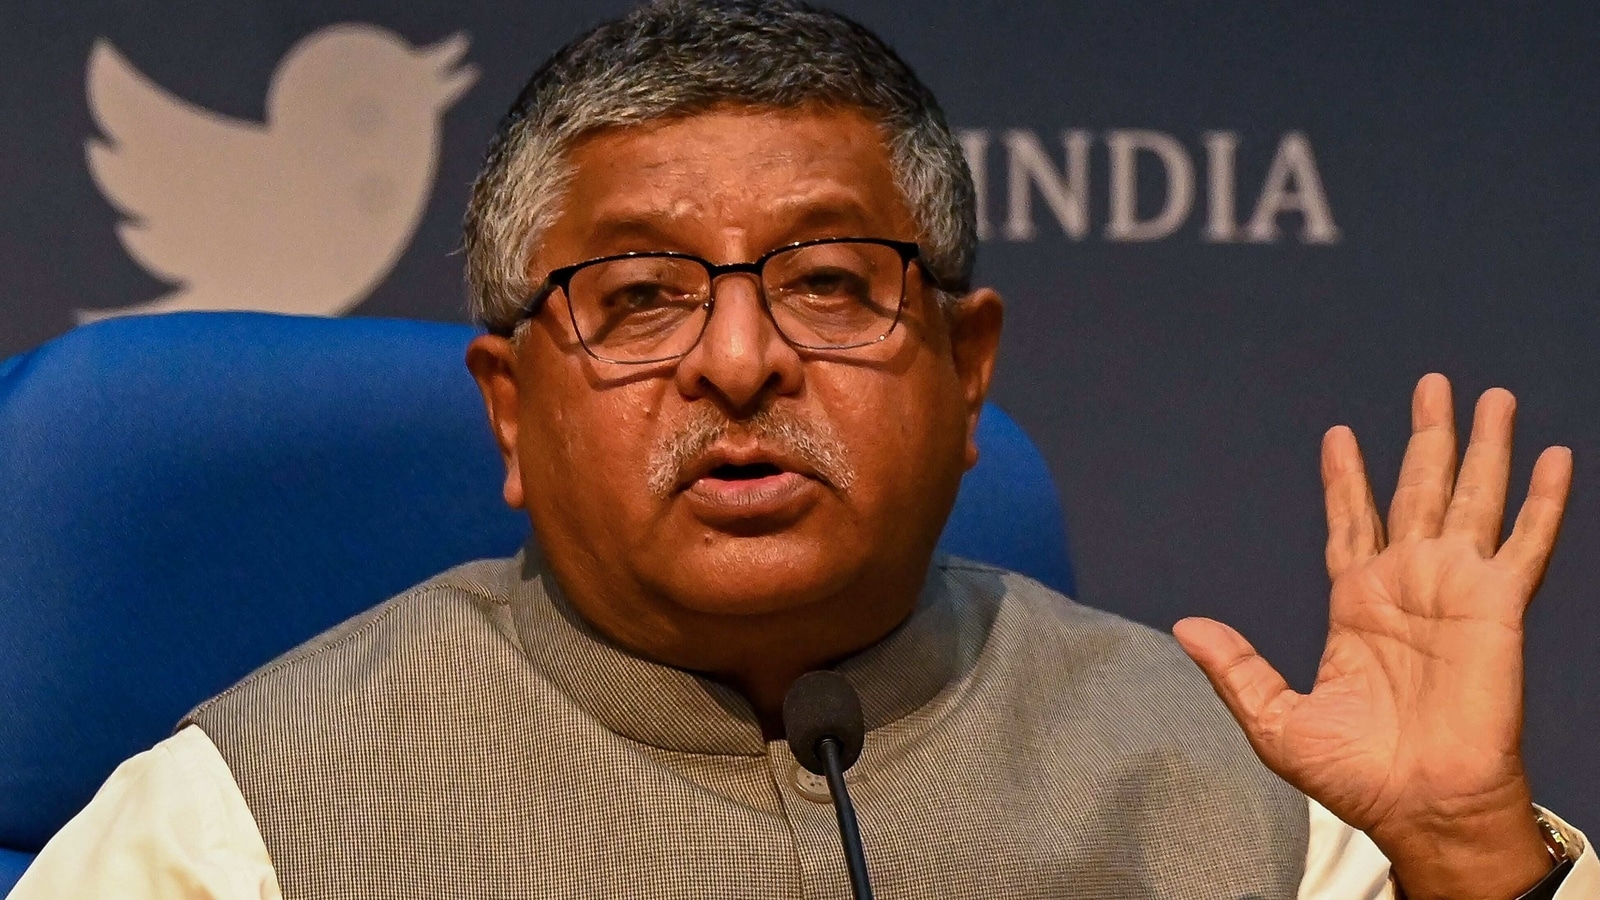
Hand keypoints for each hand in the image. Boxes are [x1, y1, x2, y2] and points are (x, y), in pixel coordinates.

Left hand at [1173, 374, 1573, 899]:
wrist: (1420, 807)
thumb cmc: (1356, 776)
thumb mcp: (1276, 719)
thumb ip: (1235, 667)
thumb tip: (1184, 627)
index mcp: (1357, 606)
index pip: (1352, 523)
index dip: (1348, 479)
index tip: (1340, 434)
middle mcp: (1408, 586)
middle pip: (1418, 491)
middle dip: (1425, 438)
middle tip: (1430, 384)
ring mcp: (1456, 590)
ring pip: (1473, 499)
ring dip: (1484, 448)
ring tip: (1492, 396)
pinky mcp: (1497, 607)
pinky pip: (1524, 543)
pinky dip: (1541, 500)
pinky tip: (1552, 456)